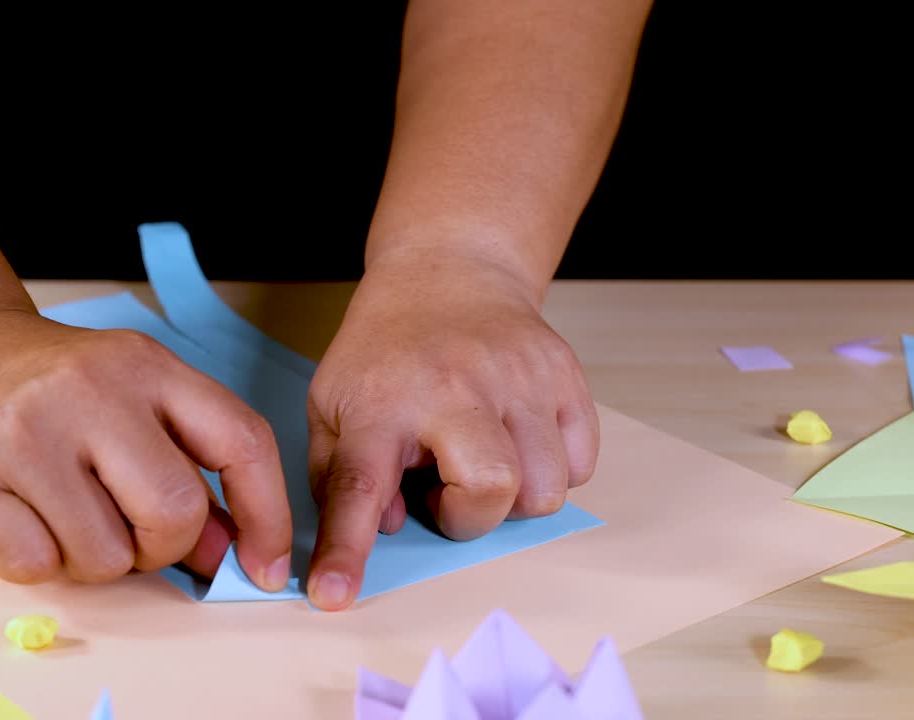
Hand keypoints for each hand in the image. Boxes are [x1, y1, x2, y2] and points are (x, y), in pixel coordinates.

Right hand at [0, 309, 292, 589]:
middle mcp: (88, 389)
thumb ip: (193, 471)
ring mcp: (22, 432)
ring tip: (69, 517)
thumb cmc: (63, 395)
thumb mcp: (140, 404)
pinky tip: (24, 521)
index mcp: (149, 366)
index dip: (268, 516)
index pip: (241, 443)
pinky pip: (35, 567)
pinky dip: (40, 565)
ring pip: (104, 557)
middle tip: (130, 529)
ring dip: (96, 560)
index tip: (265, 567)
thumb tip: (235, 555)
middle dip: (163, 547)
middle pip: (174, 512)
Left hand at [305, 249, 599, 609]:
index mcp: (380, 403)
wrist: (449, 271)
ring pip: (545, 489)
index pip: (358, 488)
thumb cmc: (386, 352)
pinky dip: (552, 469)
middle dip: (471, 516)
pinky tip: (515, 437)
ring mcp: (518, 377)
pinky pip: (580, 464)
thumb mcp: (332, 404)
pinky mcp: (563, 374)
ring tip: (479, 456)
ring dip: (512, 496)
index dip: (346, 550)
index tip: (333, 594)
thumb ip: (339, 477)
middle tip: (445, 488)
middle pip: (490, 489)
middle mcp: (452, 387)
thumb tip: (384, 531)